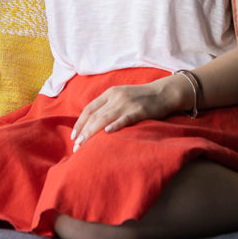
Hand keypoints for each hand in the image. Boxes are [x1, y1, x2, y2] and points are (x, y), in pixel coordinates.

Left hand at [70, 76, 185, 151]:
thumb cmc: (142, 98)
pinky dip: (115, 125)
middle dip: (84, 131)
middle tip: (76, 146)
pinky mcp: (140, 110)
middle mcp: (116, 97)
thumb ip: (108, 106)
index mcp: (110, 93)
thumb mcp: (122, 96)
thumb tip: (93, 122)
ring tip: (84, 144)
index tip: (74, 136)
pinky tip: (107, 133)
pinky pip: (125, 118)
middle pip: (95, 115)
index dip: (80, 123)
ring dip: (92, 132)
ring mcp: (127, 103)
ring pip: (105, 118)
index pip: (89, 108)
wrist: (164, 92)